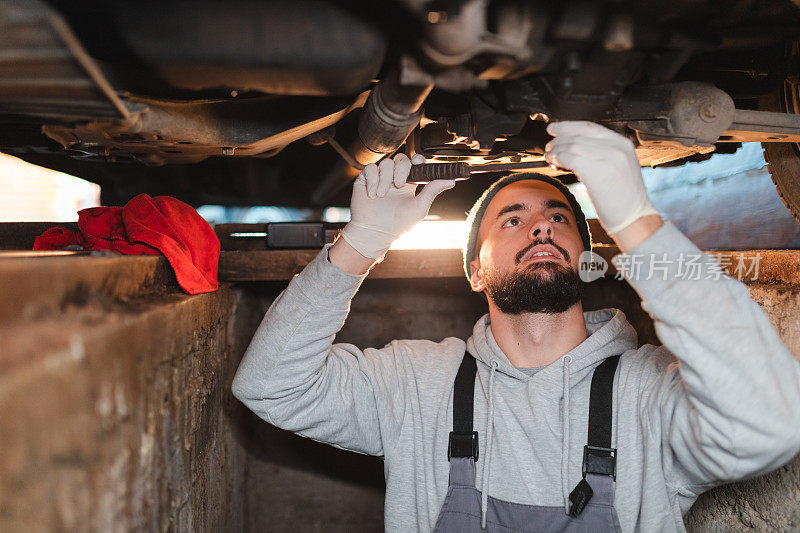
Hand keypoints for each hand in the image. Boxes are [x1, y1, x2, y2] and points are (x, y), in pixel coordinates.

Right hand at [340, 153, 455, 258]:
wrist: (374, 233)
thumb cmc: (398, 225)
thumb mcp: (419, 208)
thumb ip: (432, 191)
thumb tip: (451, 180)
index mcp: (409, 183)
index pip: (414, 163)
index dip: (417, 159)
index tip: (418, 163)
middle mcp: (395, 178)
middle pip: (401, 159)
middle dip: (401, 168)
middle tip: (399, 184)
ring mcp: (380, 179)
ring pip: (386, 163)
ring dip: (385, 179)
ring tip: (382, 195)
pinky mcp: (366, 180)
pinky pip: (370, 169)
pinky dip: (372, 181)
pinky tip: (373, 195)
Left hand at [544, 121, 659, 234]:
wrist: (635, 218)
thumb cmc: (624, 198)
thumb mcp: (618, 167)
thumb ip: (601, 153)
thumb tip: (573, 147)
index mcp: (623, 144)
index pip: (589, 127)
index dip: (568, 126)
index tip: (554, 128)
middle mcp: (617, 148)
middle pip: (578, 135)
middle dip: (558, 140)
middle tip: (548, 147)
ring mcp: (609, 159)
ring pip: (572, 146)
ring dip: (556, 151)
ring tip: (549, 157)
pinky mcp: (598, 172)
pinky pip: (570, 159)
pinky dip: (558, 159)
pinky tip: (555, 164)